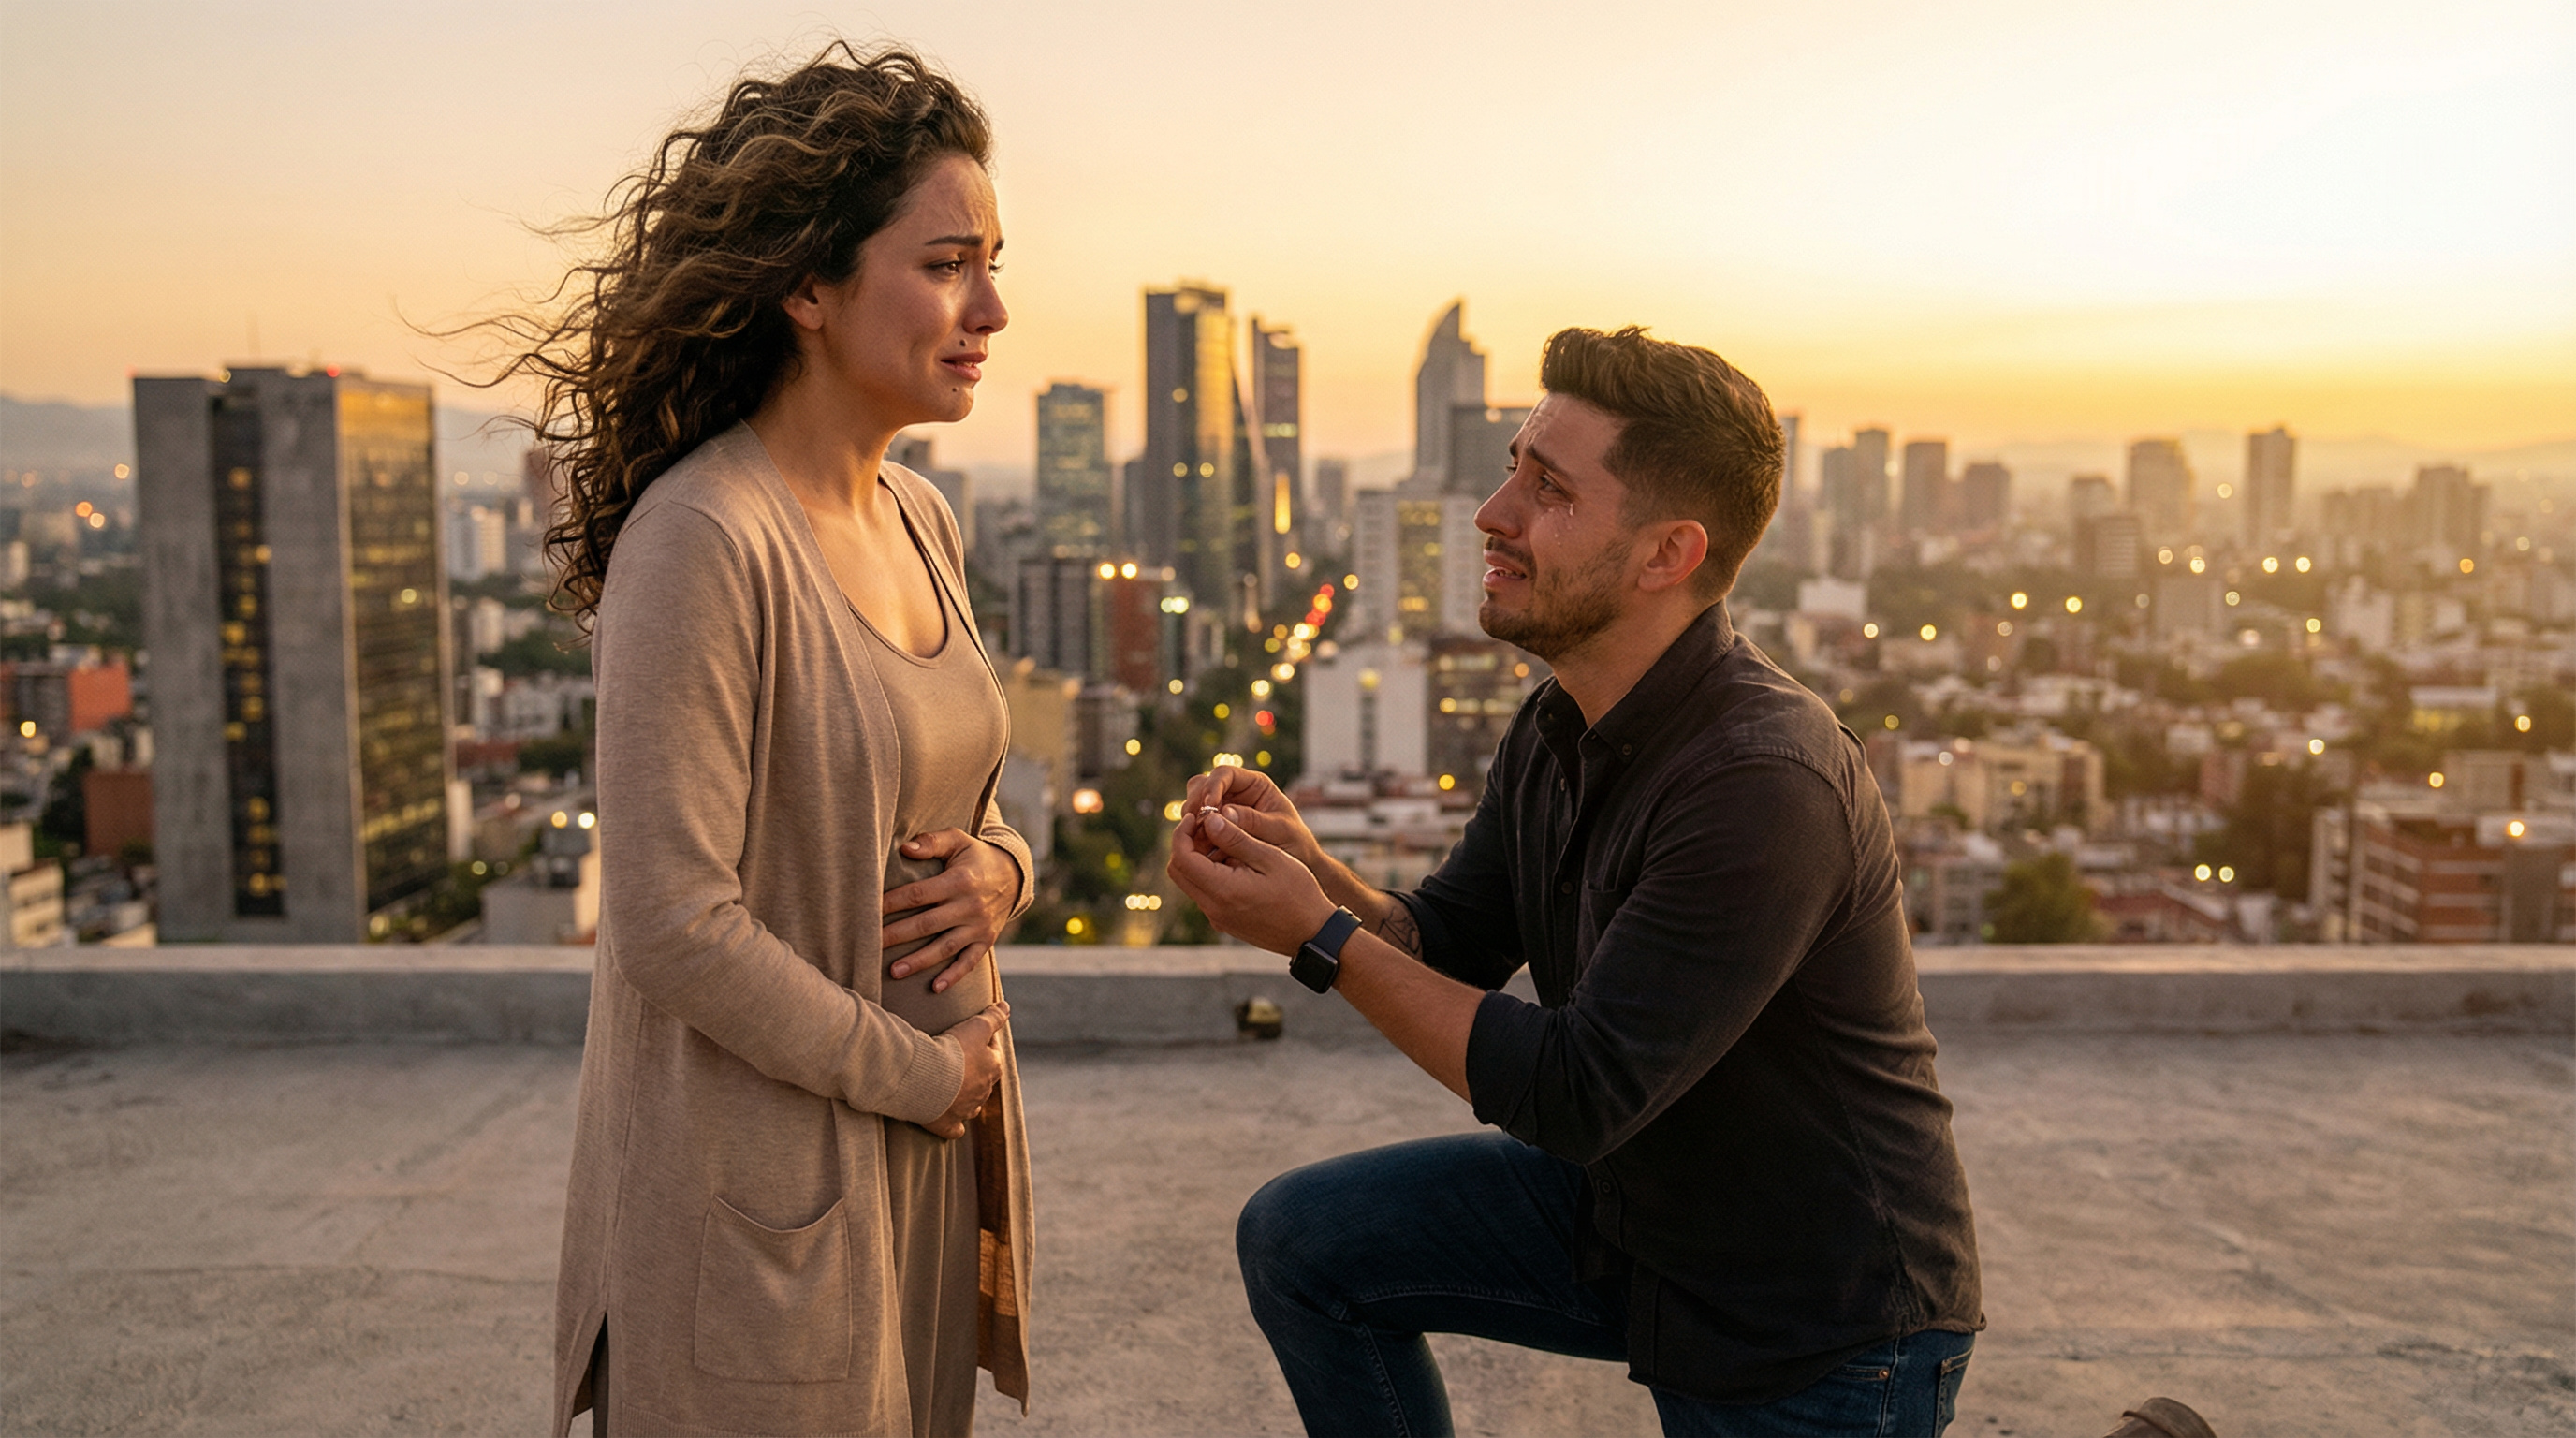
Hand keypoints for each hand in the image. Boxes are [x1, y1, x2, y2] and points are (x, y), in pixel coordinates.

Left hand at [884, 829, 1017, 993]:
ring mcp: (979, 926)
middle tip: (869, 945)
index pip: (918, 894)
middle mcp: (969, 906)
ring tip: (894, 971)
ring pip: (944, 947)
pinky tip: (935, 988)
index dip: (892, 903)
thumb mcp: (958, 840)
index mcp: (959, 881)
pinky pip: (969, 962)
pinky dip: (954, 976)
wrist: (1014, 876)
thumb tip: (905, 848)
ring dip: (919, 961)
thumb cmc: (975, 857)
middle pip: (926, 924)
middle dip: (896, 935)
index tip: (869, 911)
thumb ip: (932, 842)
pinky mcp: (986, 941)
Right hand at [926, 999, 1009, 1139]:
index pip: (993, 1051)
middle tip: (956, 1058)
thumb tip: (1006, 1007)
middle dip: (973, 1070)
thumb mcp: (976, 1026)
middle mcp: (984, 1092)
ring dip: (964, 1095)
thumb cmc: (953, 1050)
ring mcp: (966, 1110)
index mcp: (994, 1068)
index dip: (982, 1041)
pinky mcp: (948, 1125)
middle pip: (982, 1078)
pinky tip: (949, 1119)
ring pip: (972, 1103)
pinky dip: (953, 1124)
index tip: (968, 1035)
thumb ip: (993, 1017)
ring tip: (949, 1085)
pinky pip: (955, 1128)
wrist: (927, 1079)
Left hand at [1168, 805, 1336, 955]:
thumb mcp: (1271, 858)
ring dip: (1199, 858)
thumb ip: (1237, 839)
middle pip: (1178, 871)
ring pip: (1191, 882)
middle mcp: (1213, 909)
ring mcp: (1218, 918)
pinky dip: (1210, 874)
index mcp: (1223, 891)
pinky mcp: (1225, 922)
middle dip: (1186, 844)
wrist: (1313, 933)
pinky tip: (1236, 862)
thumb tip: (1209, 819)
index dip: (1182, 833)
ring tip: (1227, 841)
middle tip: (1207, 825)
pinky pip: (1206, 894)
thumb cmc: (1299, 893)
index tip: (1198, 815)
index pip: (1182, 858)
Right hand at [1181, 764, 1322, 871]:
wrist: (1297, 864)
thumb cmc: (1294, 843)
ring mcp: (1223, 811)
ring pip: (1195, 805)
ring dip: (1191, 820)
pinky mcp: (1216, 830)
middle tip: (1192, 823)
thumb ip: (1254, 821)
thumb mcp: (1280, 831)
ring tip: (1193, 838)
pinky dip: (1193, 837)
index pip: (1225, 774)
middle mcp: (1235, 794)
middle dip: (1196, 803)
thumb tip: (1224, 813)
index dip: (1212, 786)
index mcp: (1254, 785)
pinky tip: (1196, 850)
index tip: (1208, 806)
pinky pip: (1197, 828)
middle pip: (1202, 786)